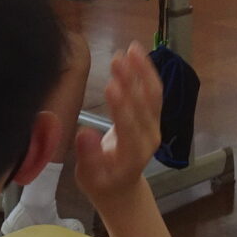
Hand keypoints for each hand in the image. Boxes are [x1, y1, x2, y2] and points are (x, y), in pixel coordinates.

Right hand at [73, 43, 162, 207]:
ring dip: (143, 71)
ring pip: (152, 95)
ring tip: (132, 48)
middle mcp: (149, 138)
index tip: (110, 85)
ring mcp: (153, 127)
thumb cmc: (101, 183)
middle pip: (143, 106)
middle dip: (131, 81)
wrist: (122, 188)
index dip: (121, 107)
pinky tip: (138, 55)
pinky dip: (147, 73)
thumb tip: (82, 132)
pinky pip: (153, 93)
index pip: (128, 128)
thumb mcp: (88, 176)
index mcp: (132, 155)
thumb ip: (88, 155)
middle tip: (117, 58)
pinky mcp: (152, 118)